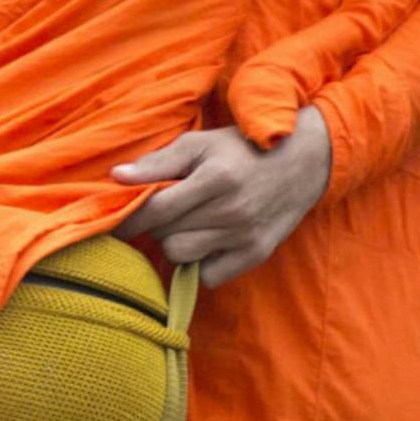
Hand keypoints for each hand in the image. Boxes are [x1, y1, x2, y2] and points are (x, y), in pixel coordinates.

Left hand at [114, 106, 332, 287]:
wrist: (304, 161)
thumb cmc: (241, 151)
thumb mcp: (201, 144)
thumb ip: (158, 162)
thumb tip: (117, 177)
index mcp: (216, 178)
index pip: (156, 209)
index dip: (129, 218)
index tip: (115, 221)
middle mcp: (232, 210)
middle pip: (165, 234)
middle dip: (157, 224)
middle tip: (167, 210)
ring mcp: (244, 236)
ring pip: (180, 256)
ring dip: (176, 242)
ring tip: (190, 222)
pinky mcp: (255, 254)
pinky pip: (207, 275)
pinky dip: (200, 262)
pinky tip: (208, 240)